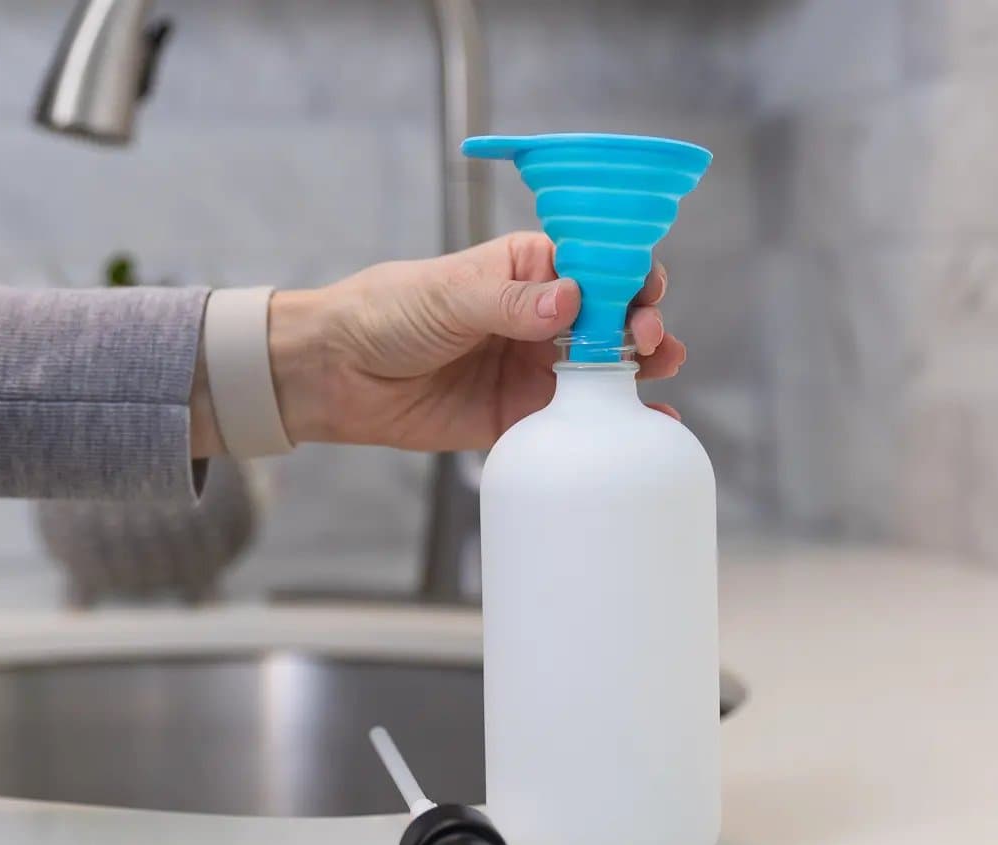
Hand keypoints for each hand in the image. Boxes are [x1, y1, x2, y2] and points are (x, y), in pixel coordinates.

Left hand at [268, 232, 683, 450]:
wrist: (335, 373)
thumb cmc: (385, 312)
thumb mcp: (447, 294)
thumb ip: (510, 302)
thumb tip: (571, 301)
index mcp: (527, 268)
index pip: (594, 264)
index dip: (627, 274)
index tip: (642, 291)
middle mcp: (540, 315)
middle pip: (612, 316)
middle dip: (642, 321)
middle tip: (648, 337)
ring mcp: (533, 366)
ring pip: (603, 368)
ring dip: (641, 367)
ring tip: (662, 367)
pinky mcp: (520, 415)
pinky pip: (575, 422)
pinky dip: (612, 425)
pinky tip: (646, 427)